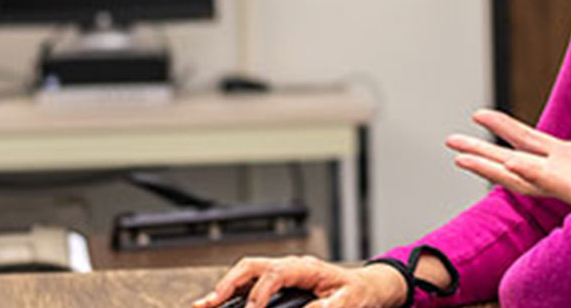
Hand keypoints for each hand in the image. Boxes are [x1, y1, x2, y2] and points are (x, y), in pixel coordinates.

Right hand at [192, 255, 405, 307]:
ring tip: (204, 305)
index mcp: (306, 267)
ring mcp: (283, 273)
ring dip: (224, 288)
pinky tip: (220, 304)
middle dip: (228, 283)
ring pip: (247, 274)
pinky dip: (233, 294)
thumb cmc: (357, 292)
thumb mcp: (348, 301)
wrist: (366, 287)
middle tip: (210, 303)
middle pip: (252, 266)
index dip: (260, 293)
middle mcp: (290, 266)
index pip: (275, 274)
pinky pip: (251, 285)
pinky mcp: (279, 284)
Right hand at [446, 81, 570, 272]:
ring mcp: (570, 187)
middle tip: (450, 142)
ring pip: (521, 177)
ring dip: (493, 167)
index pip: (526, 140)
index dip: (502, 127)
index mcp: (569, 157)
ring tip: (463, 158)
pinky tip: (511, 162)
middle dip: (481, 152)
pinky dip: (530, 173)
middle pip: (512, 162)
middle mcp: (563, 173)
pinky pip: (552, 183)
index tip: (477, 113)